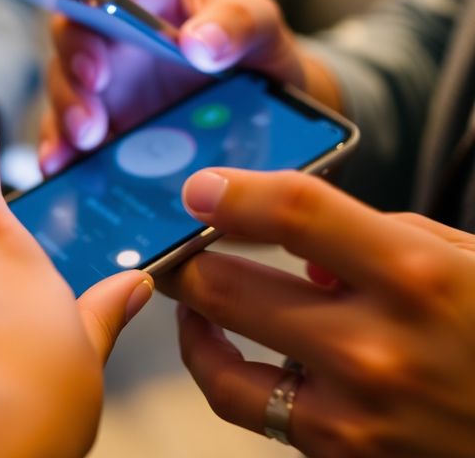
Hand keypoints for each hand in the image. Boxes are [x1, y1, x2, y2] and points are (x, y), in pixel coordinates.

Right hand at [42, 0, 339, 173]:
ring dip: (65, 128)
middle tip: (89, 126)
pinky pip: (76, 141)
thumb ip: (238, 23)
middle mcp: (115, 39)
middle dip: (71, 92)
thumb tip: (199, 44)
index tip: (96, 71)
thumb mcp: (260, 23)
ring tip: (84, 151)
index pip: (96, 2)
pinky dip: (68, 158)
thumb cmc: (255, 47)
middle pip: (70, 56)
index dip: (87, 34)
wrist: (268, 99)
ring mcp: (108, 85)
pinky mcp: (108, 126)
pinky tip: (69, 174)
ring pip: (66, 100)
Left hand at [165, 168, 474, 456]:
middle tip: (174, 245)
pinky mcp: (342, 456)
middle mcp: (378, 347)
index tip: (199, 188)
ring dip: (192, 322)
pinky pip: (250, 409)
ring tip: (191, 298)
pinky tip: (223, 348)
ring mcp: (355, 412)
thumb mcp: (472, 264)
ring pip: (219, 362)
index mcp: (421, 278)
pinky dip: (223, 373)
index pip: (297, 214)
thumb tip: (305, 253)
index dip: (233, 193)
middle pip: (232, 286)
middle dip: (186, 260)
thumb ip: (387, 240)